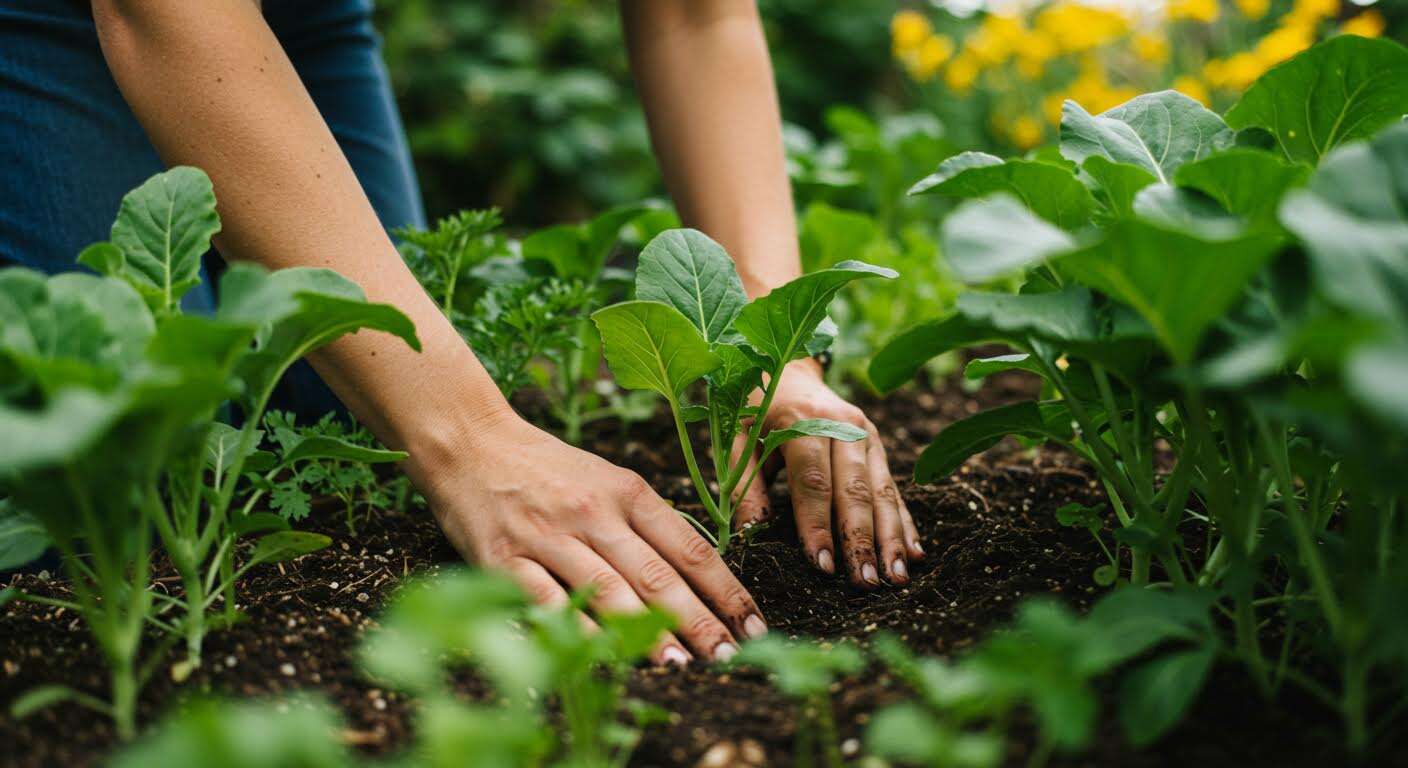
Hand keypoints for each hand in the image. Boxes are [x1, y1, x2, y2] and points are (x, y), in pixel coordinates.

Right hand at [415, 412, 765, 663]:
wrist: (470, 442)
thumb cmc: (547, 469)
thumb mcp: (607, 480)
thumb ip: (647, 521)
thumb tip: (699, 575)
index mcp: (626, 491)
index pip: (689, 547)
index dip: (725, 589)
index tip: (751, 622)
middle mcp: (592, 512)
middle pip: (655, 575)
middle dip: (698, 620)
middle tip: (729, 656)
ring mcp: (547, 536)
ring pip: (607, 591)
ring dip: (646, 633)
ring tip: (680, 666)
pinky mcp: (503, 559)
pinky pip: (547, 602)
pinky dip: (577, 632)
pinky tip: (605, 659)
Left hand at [732, 359, 922, 587]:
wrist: (787, 368)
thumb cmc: (755, 410)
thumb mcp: (737, 439)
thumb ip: (744, 485)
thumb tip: (750, 535)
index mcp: (801, 421)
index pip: (812, 482)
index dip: (818, 525)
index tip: (823, 566)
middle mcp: (841, 426)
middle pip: (854, 490)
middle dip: (861, 540)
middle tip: (866, 583)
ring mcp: (865, 434)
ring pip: (882, 491)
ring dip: (890, 538)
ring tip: (896, 578)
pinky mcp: (878, 445)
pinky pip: (893, 488)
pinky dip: (905, 522)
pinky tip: (915, 553)